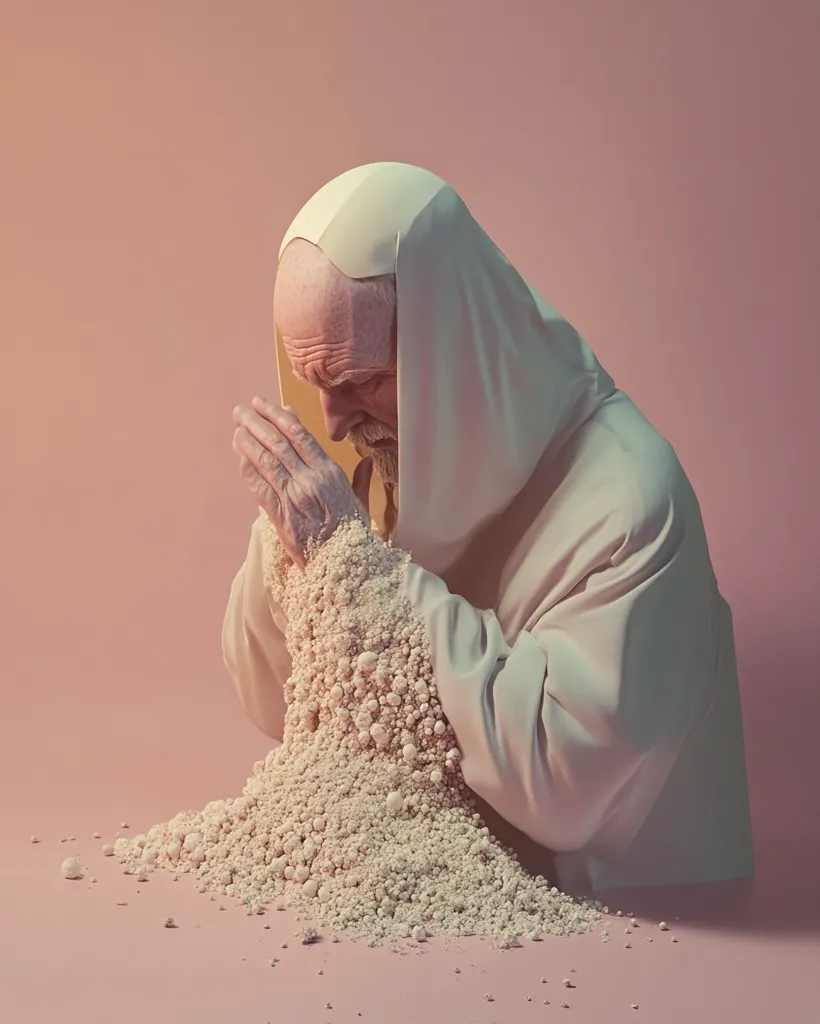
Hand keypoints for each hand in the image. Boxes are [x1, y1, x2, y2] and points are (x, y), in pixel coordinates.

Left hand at [233, 397, 374, 568]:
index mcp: (330, 472)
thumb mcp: (361, 502)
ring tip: (237, 428)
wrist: (344, 565)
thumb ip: (361, 478)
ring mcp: (293, 497)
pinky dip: (248, 470)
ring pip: (265, 460)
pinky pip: (259, 487)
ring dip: (247, 441)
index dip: (278, 416)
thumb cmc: (353, 535)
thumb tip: (366, 460)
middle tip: (241, 410)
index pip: (299, 435)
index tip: (264, 404)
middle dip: (256, 422)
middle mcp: (310, 480)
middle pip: (277, 442)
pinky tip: (240, 457)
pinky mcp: (280, 515)